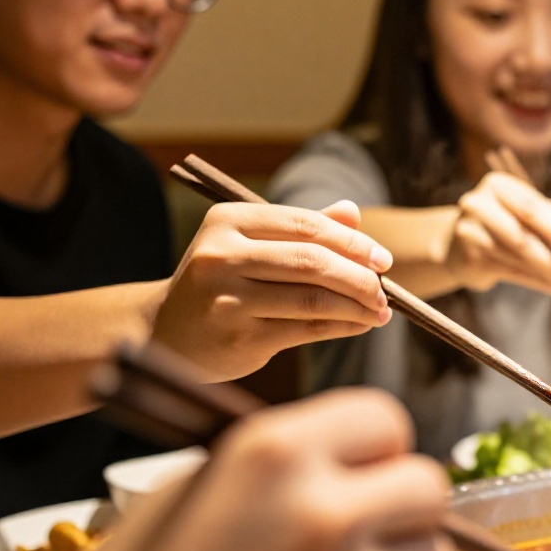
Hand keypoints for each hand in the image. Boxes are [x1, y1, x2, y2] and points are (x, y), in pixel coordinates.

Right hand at [151, 200, 393, 380]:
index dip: (352, 242)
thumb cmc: (221, 283)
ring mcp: (228, 299)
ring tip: (380, 311)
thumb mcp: (250, 245)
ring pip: (313, 299)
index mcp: (227, 221)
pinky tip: (359, 325)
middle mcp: (222, 256)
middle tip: (385, 289)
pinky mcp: (239, 337)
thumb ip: (300, 229)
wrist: (165, 331)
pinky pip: (306, 329)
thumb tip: (352, 213)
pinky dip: (342, 326)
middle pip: (312, 262)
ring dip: (357, 306)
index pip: (305, 224)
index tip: (383, 259)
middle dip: (360, 276)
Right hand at [448, 171, 550, 300]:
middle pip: (521, 236)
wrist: (458, 244)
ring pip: (517, 259)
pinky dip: (537, 283)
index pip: (530, 208)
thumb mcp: (528, 212)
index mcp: (498, 185)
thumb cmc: (505, 222)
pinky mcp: (468, 259)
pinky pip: (511, 273)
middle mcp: (478, 204)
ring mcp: (469, 233)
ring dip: (549, 276)